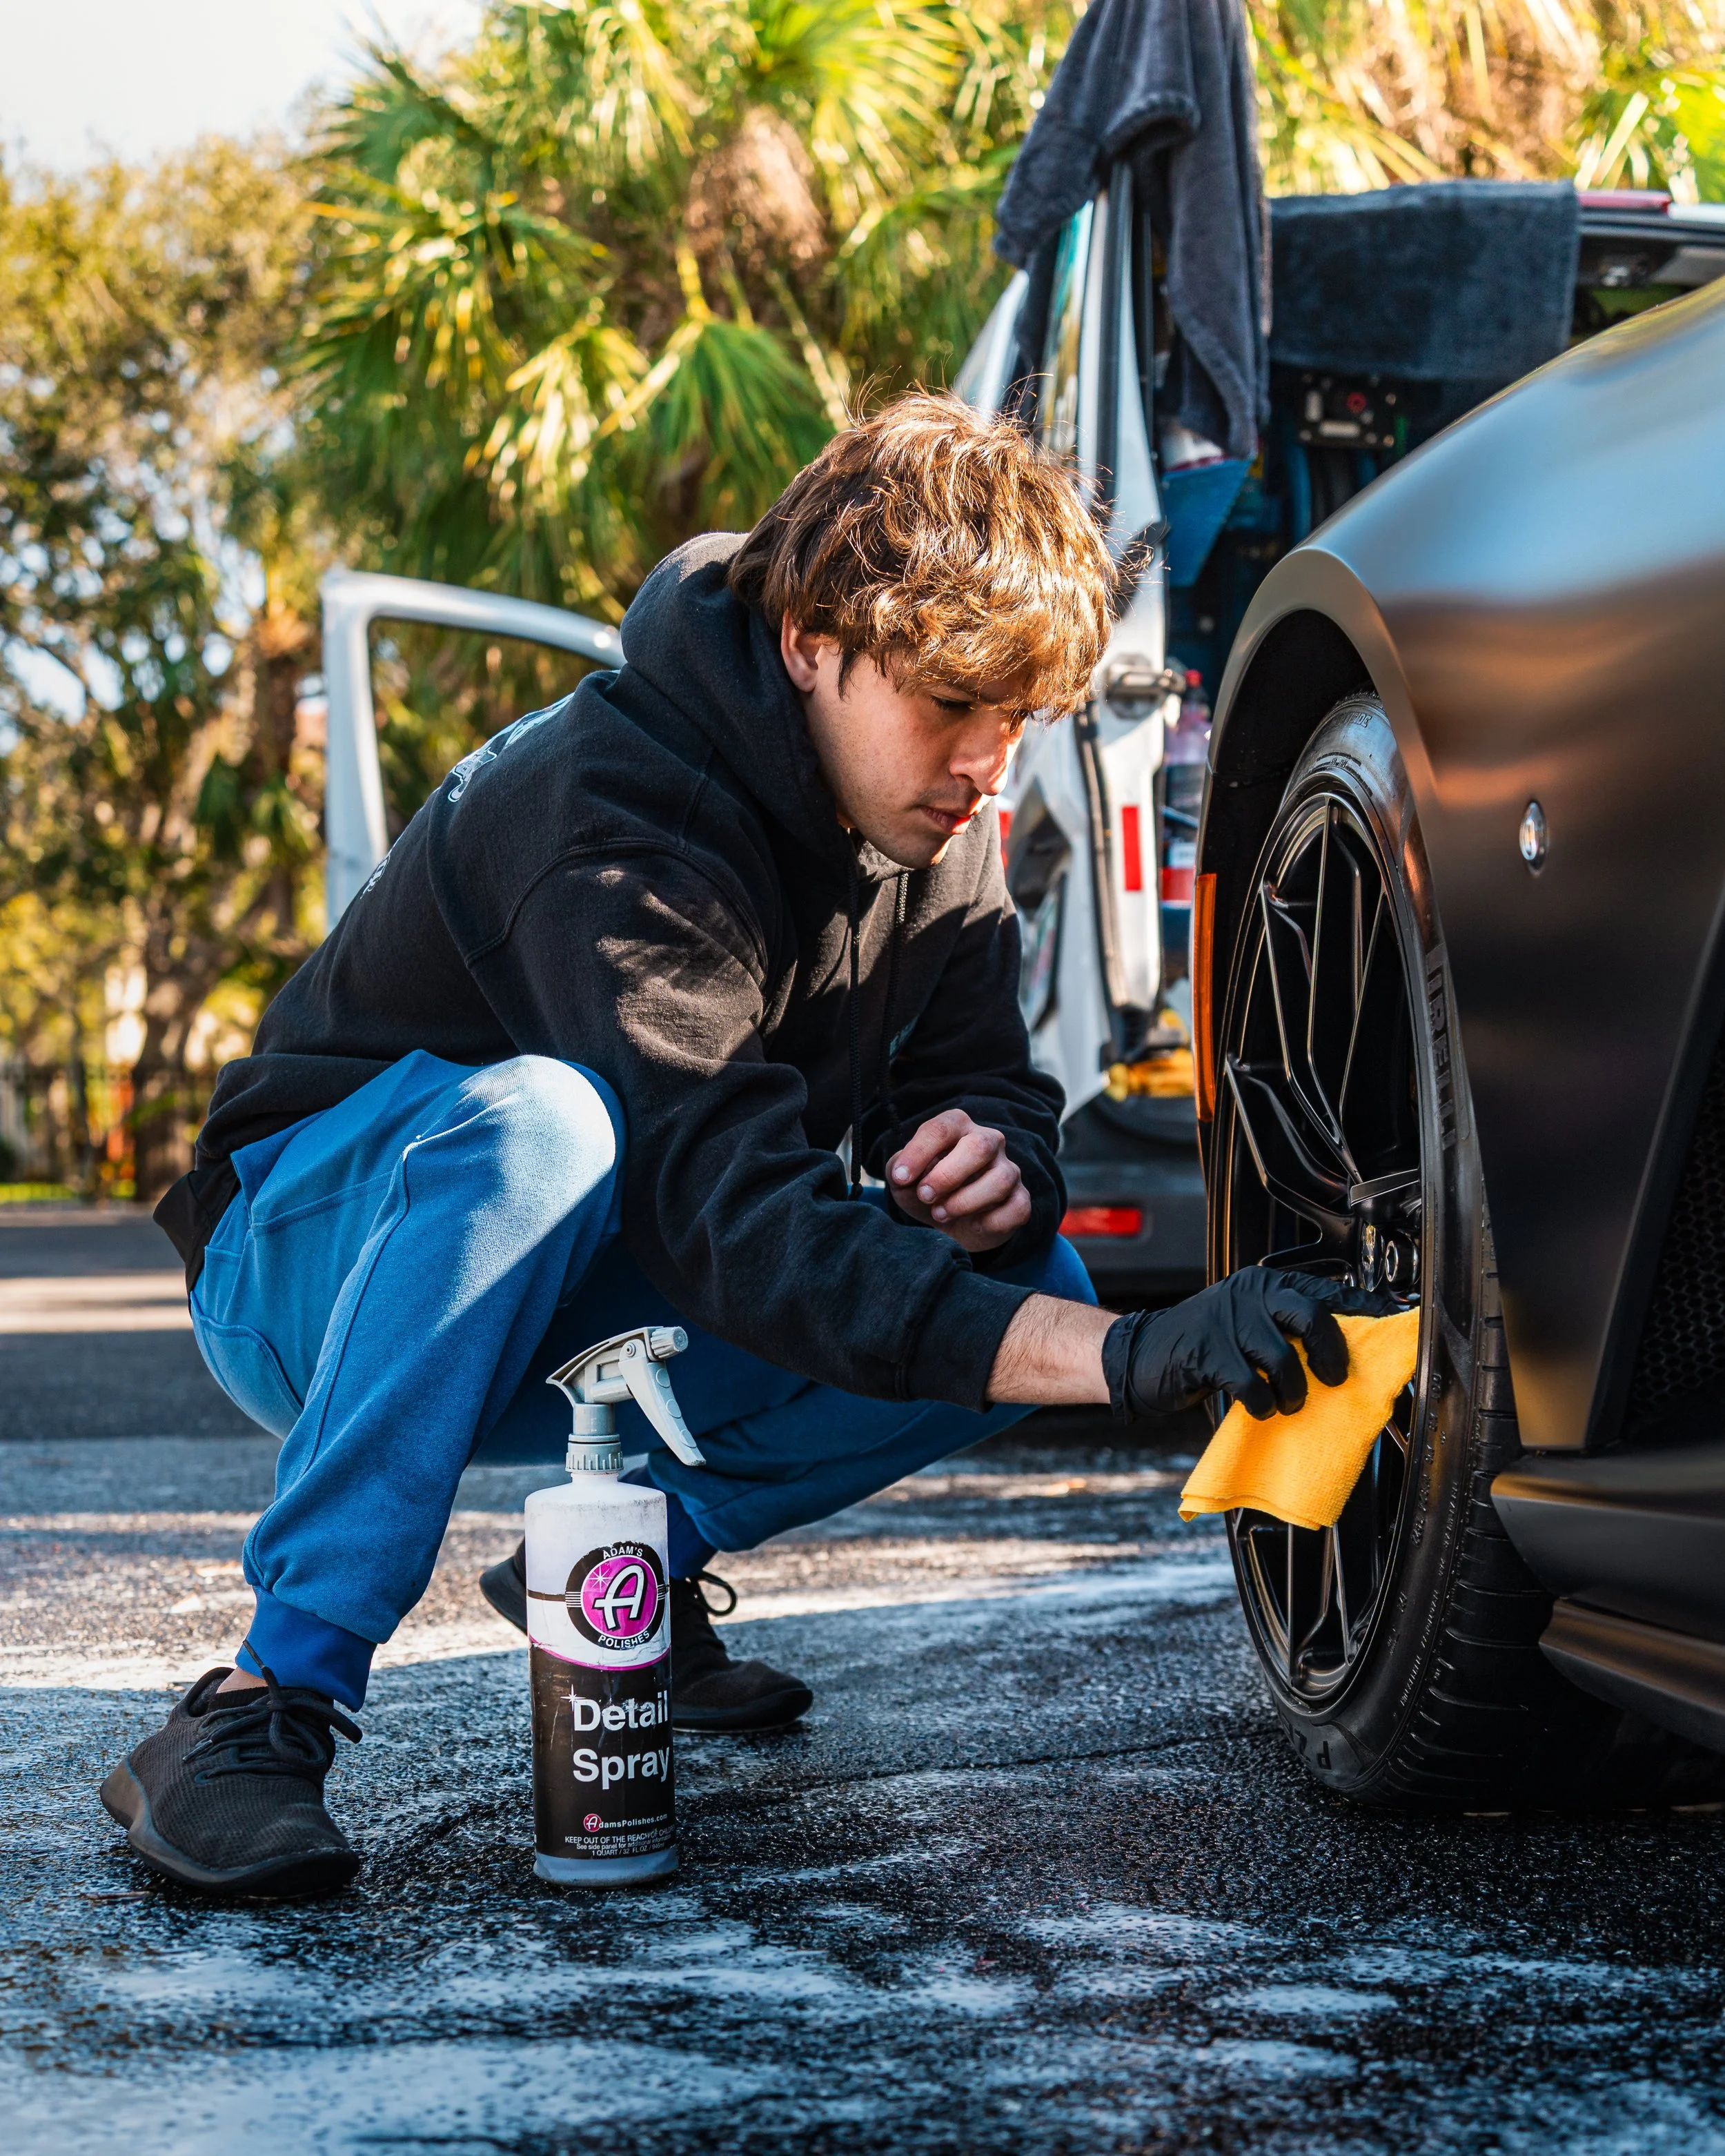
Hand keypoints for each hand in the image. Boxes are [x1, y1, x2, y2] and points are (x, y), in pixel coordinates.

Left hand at [887, 1110, 1029, 1253]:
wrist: (951, 1226)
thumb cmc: (927, 1192)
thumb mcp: (904, 1180)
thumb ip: (897, 1169)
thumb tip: (903, 1172)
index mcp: (958, 1127)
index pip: (942, 1129)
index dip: (919, 1153)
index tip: (900, 1177)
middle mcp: (989, 1142)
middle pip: (979, 1146)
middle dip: (947, 1175)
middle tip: (925, 1195)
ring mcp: (1009, 1170)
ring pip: (999, 1181)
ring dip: (964, 1202)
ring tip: (940, 1213)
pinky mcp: (1021, 1199)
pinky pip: (1015, 1208)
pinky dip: (988, 1222)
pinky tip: (972, 1224)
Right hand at [1105, 1268, 1399, 1421]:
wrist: (1142, 1356)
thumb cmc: (1204, 1348)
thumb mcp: (1247, 1328)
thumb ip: (1287, 1331)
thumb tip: (1346, 1354)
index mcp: (1265, 1284)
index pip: (1325, 1290)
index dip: (1363, 1306)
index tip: (1395, 1320)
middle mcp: (1248, 1294)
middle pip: (1309, 1314)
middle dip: (1331, 1353)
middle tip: (1334, 1379)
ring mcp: (1225, 1320)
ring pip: (1281, 1355)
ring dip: (1292, 1390)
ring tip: (1287, 1404)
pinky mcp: (1206, 1351)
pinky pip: (1249, 1383)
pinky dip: (1260, 1403)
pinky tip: (1259, 1408)